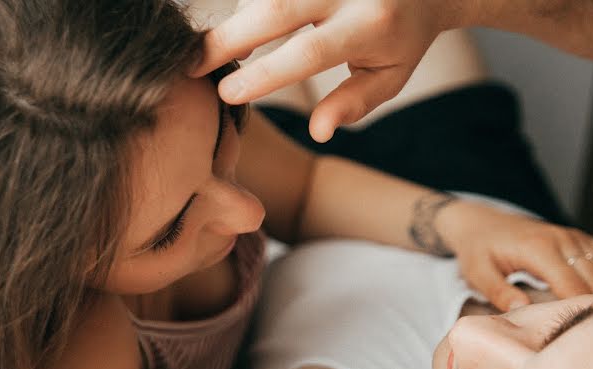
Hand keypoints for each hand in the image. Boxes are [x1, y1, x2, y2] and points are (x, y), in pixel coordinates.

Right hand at [190, 0, 458, 141]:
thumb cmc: (401, 39)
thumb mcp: (388, 78)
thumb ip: (353, 103)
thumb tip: (319, 131)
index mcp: (371, 26)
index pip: (308, 52)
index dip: (265, 74)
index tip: (227, 95)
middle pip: (276, 9)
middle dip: (227, 38)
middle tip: (191, 67)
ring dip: (238, 19)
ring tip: (216, 52)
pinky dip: (249, 4)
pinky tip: (241, 24)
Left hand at [435, 202, 592, 310]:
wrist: (478, 222)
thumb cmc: (477, 251)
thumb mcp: (478, 273)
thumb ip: (498, 292)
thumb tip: (522, 310)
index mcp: (539, 249)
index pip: (571, 285)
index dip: (588, 308)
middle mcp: (562, 240)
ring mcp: (574, 238)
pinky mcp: (578, 239)